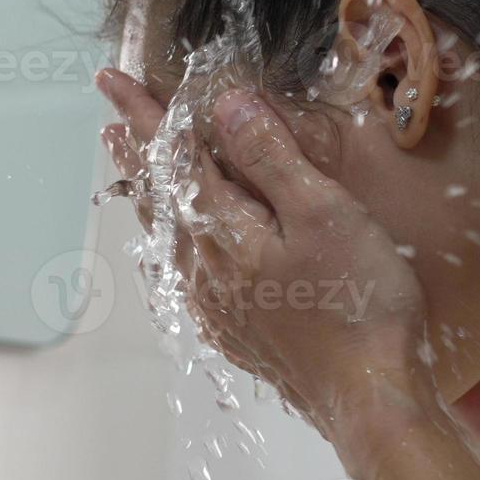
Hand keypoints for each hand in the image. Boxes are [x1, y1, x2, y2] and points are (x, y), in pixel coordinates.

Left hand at [97, 69, 427, 426]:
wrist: (369, 399)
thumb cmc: (358, 303)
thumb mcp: (323, 213)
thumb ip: (270, 159)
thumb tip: (225, 105)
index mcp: (225, 232)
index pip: (174, 157)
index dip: (143, 114)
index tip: (112, 80)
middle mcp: (207, 270)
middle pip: (160, 196)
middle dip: (136, 149)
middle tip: (110, 114)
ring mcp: (217, 305)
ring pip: (169, 234)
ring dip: (150, 192)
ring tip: (132, 166)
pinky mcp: (236, 331)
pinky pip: (186, 271)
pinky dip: (174, 239)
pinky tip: (179, 246)